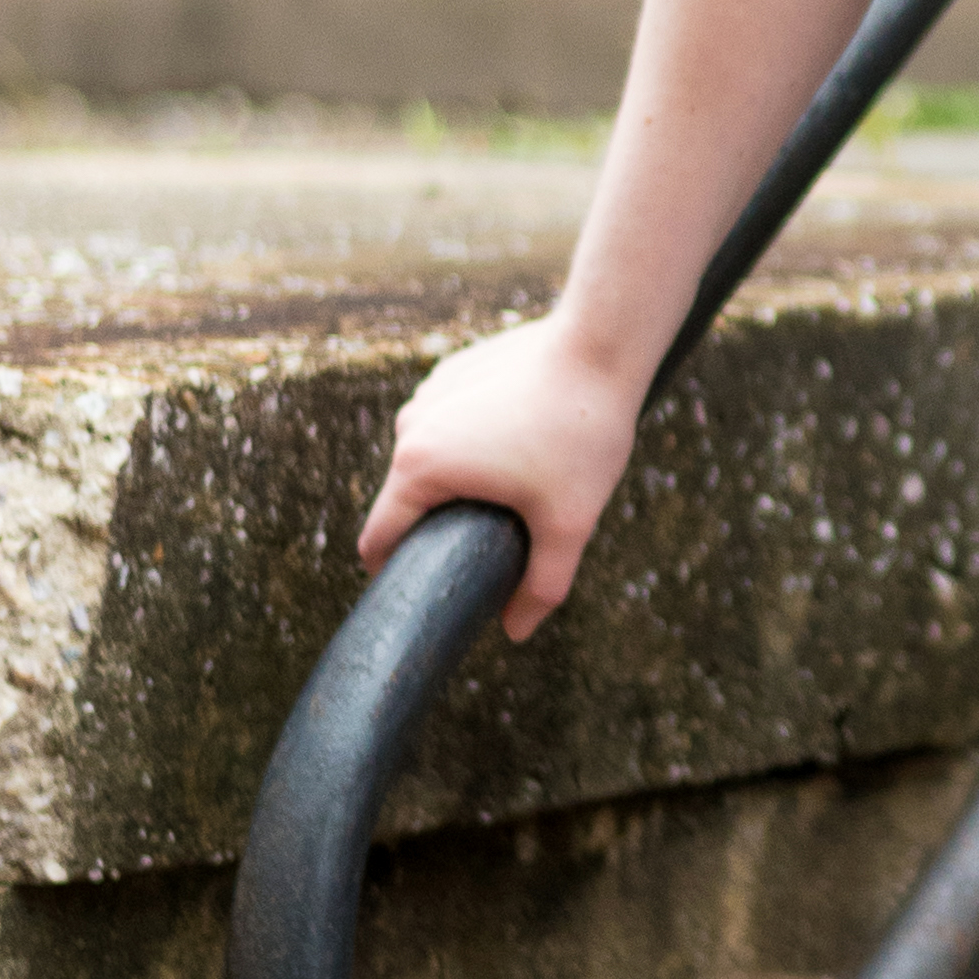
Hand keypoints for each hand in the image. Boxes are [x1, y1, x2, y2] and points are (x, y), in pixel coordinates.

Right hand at [356, 311, 647, 639]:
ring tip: (519, 487)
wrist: (600, 345)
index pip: (378, 540)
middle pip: (407, 501)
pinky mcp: (453, 372)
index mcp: (420, 468)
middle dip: (441, 527)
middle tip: (497, 541)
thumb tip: (515, 633)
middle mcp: (410, 428)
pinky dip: (475, 442)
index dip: (394, 575)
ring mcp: (429, 394)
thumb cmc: (582, 435)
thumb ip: (541, 587)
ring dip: (460, 482)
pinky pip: (452, 425)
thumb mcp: (568, 523)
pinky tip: (523, 444)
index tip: (424, 592)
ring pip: (431, 461)